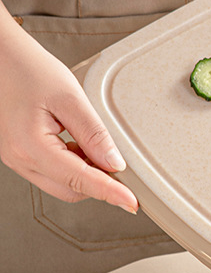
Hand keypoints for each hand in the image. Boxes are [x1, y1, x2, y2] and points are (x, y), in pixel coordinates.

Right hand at [0, 10, 138, 212]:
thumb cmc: (27, 69)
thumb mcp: (70, 97)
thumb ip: (95, 134)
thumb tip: (115, 164)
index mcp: (30, 146)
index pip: (80, 180)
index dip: (110, 193)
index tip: (132, 202)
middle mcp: (19, 158)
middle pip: (72, 190)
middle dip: (99, 183)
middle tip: (120, 166)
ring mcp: (16, 158)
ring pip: (62, 185)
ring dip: (85, 174)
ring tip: (93, 145)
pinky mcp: (18, 154)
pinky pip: (51, 173)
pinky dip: (72, 166)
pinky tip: (78, 145)